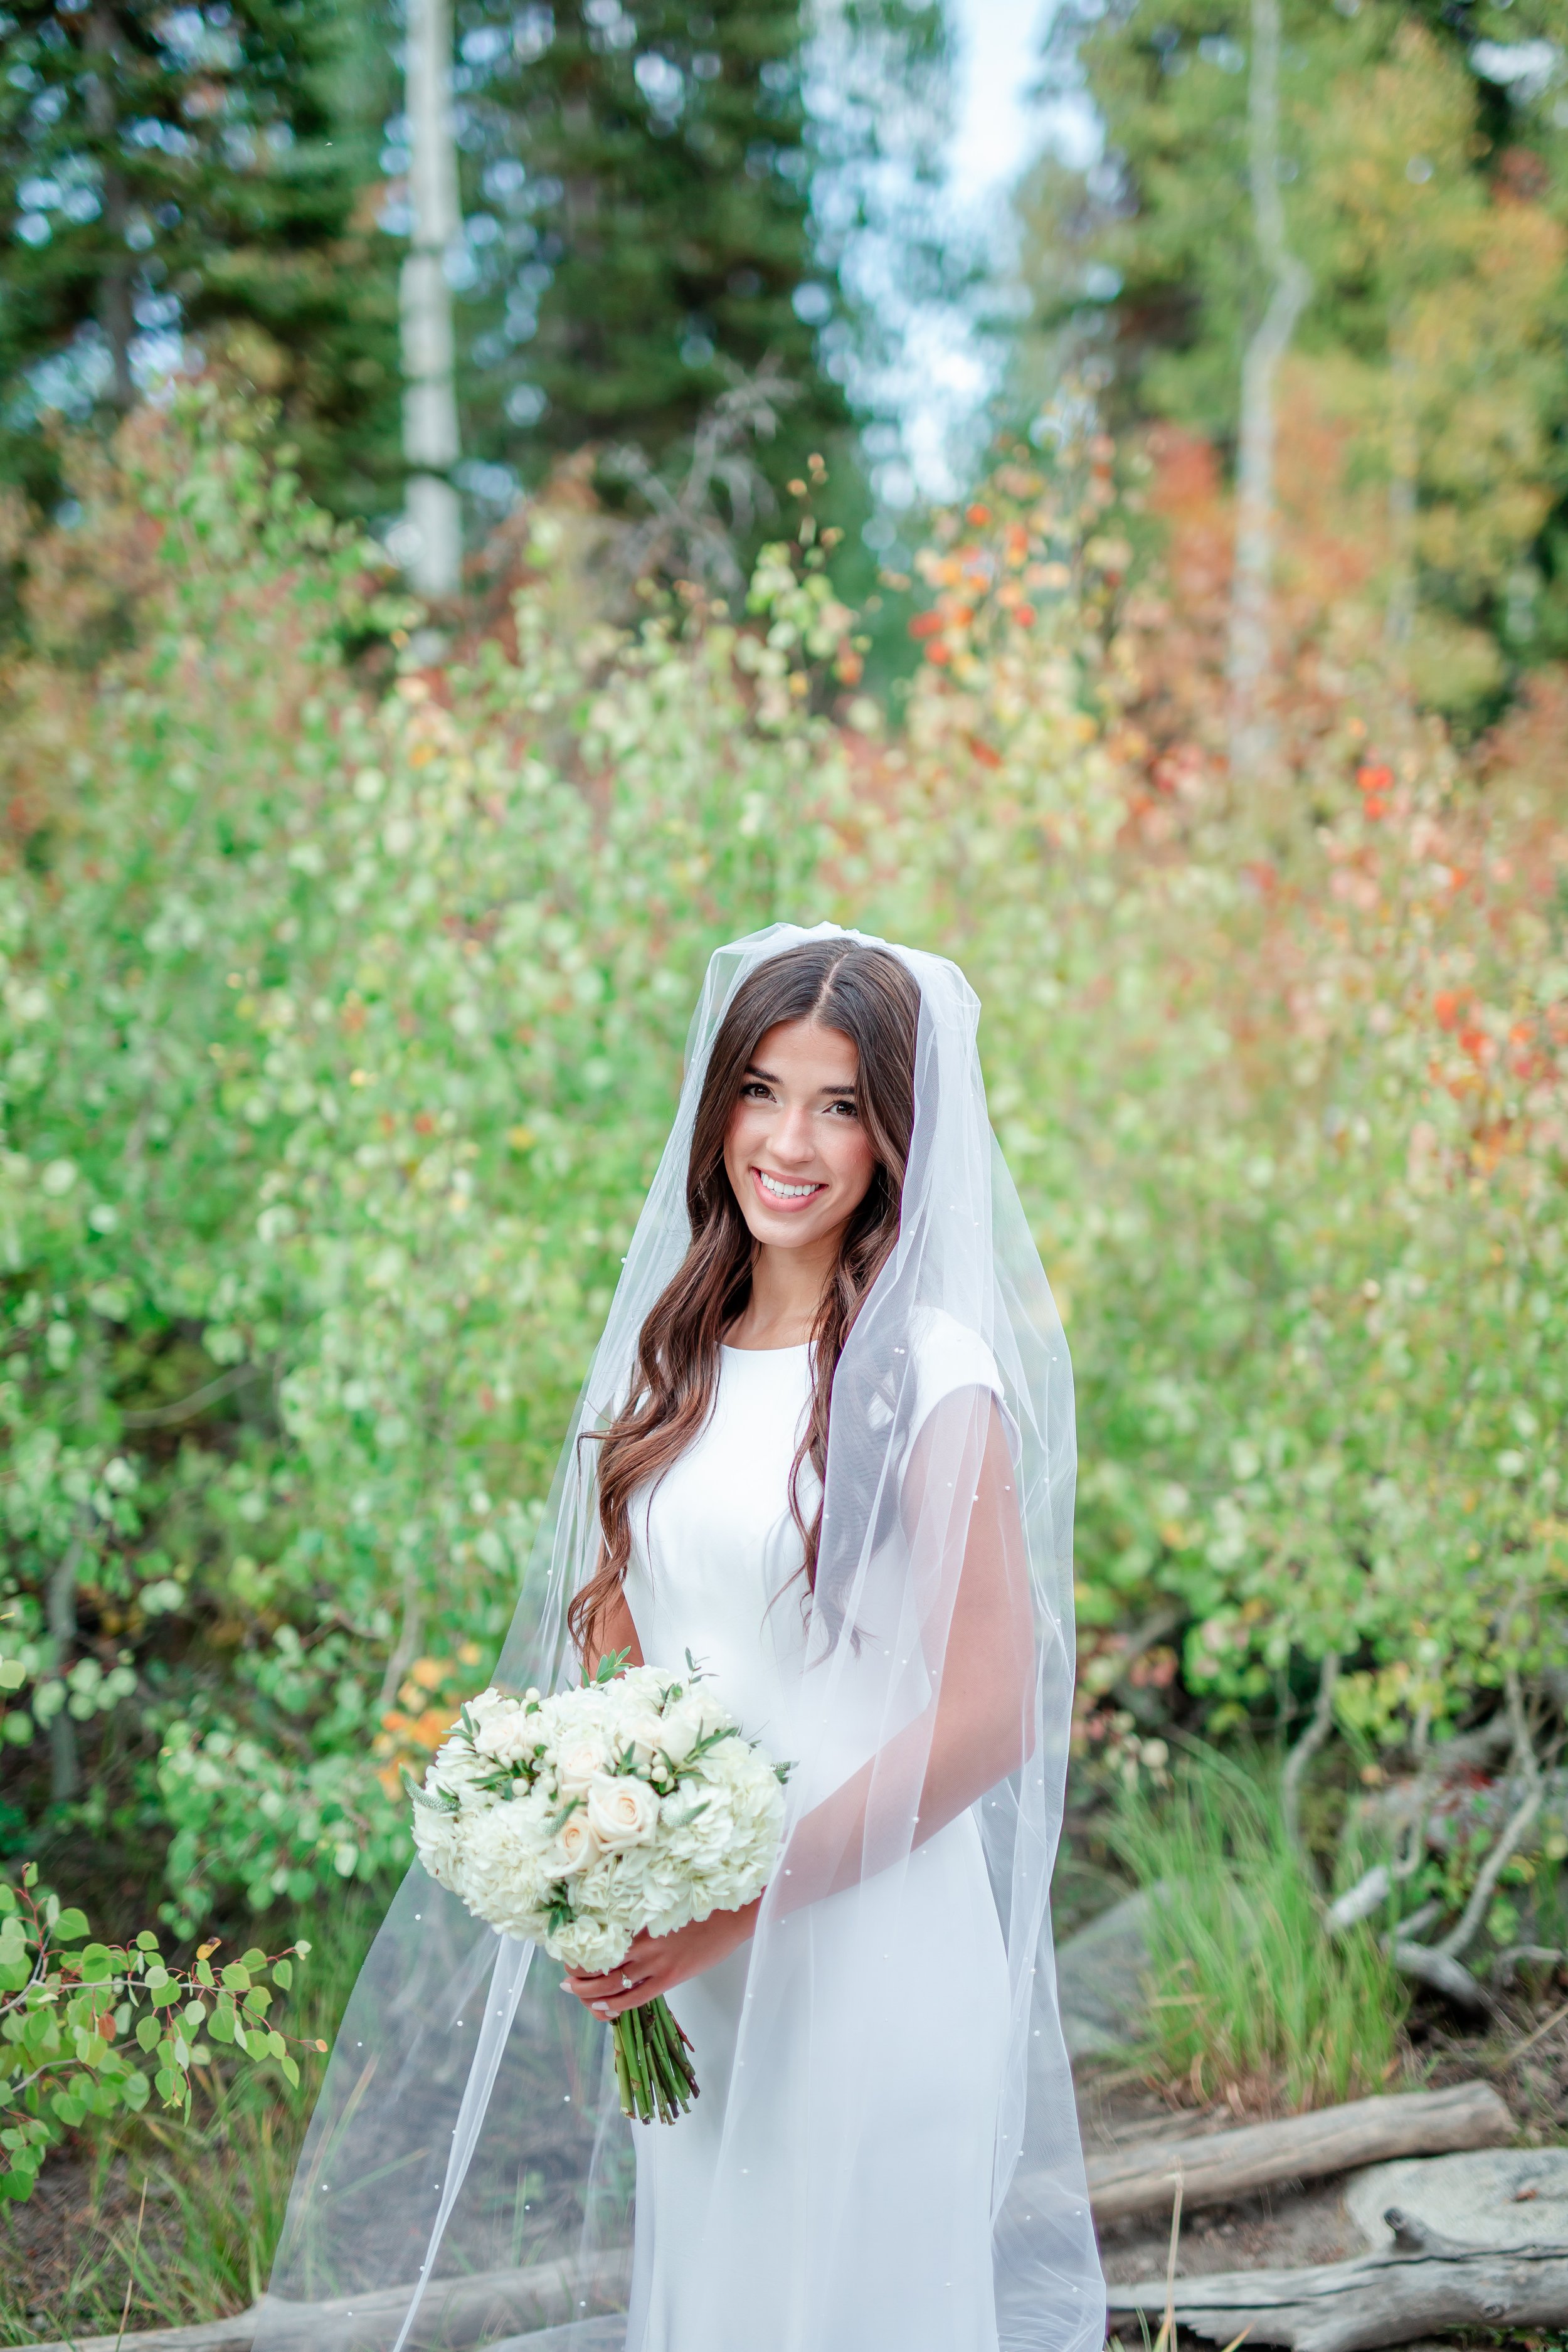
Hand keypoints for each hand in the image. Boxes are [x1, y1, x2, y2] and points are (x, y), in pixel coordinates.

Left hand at [563, 1898, 760, 2018]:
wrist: (731, 1917)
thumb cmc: (700, 1910)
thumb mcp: (665, 1911)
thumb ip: (643, 1924)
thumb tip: (622, 1932)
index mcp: (640, 1924)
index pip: (601, 1941)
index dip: (582, 1952)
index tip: (570, 1956)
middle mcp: (643, 1944)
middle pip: (600, 1964)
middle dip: (579, 1977)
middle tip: (566, 1982)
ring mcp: (656, 1963)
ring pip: (613, 1984)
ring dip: (591, 1993)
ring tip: (578, 1995)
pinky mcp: (671, 1978)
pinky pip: (637, 1997)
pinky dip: (617, 2006)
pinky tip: (606, 2009)